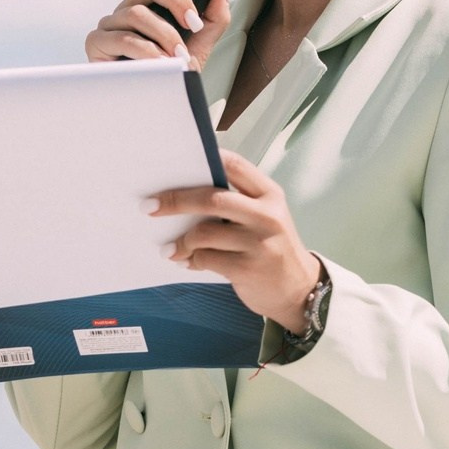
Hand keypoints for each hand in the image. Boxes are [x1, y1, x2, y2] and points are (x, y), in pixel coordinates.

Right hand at [87, 0, 232, 63]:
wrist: (159, 102)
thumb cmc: (175, 71)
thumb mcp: (203, 42)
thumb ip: (215, 14)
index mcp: (151, 1)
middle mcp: (129, 7)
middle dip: (176, 0)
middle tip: (193, 24)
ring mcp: (111, 23)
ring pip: (137, 12)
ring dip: (164, 34)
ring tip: (178, 56)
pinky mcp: (98, 43)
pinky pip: (123, 38)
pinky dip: (146, 51)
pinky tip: (160, 63)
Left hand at [153, 153, 321, 331]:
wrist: (299, 289)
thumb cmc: (273, 248)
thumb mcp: (266, 217)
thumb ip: (237, 202)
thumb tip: (185, 194)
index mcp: (270, 195)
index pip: (234, 166)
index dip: (204, 159)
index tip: (175, 162)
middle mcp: (267, 215)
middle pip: (212, 198)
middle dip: (175, 200)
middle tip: (149, 206)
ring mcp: (258, 243)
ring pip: (204, 233)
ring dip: (181, 241)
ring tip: (170, 248)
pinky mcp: (247, 269)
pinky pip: (206, 259)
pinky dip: (190, 260)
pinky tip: (186, 261)